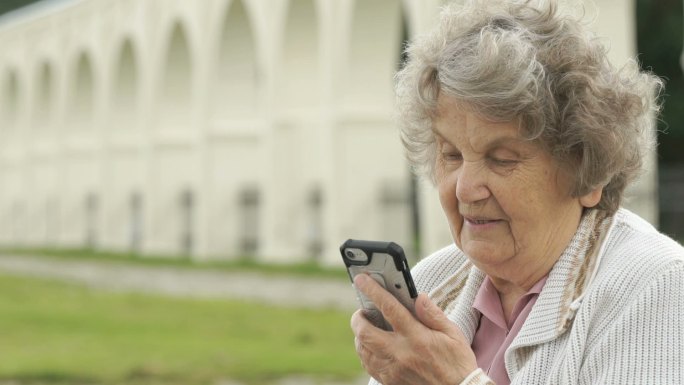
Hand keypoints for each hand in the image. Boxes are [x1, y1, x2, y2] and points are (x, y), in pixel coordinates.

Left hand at [350, 274, 477, 384]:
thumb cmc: (457, 364)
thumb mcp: (453, 334)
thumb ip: (433, 314)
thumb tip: (419, 297)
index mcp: (417, 338)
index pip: (390, 308)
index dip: (373, 291)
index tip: (362, 280)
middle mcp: (401, 353)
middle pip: (365, 333)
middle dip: (358, 318)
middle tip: (362, 311)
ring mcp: (393, 370)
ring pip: (363, 350)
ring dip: (360, 336)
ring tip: (366, 327)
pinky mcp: (390, 382)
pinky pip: (369, 366)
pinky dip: (365, 353)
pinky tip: (372, 347)